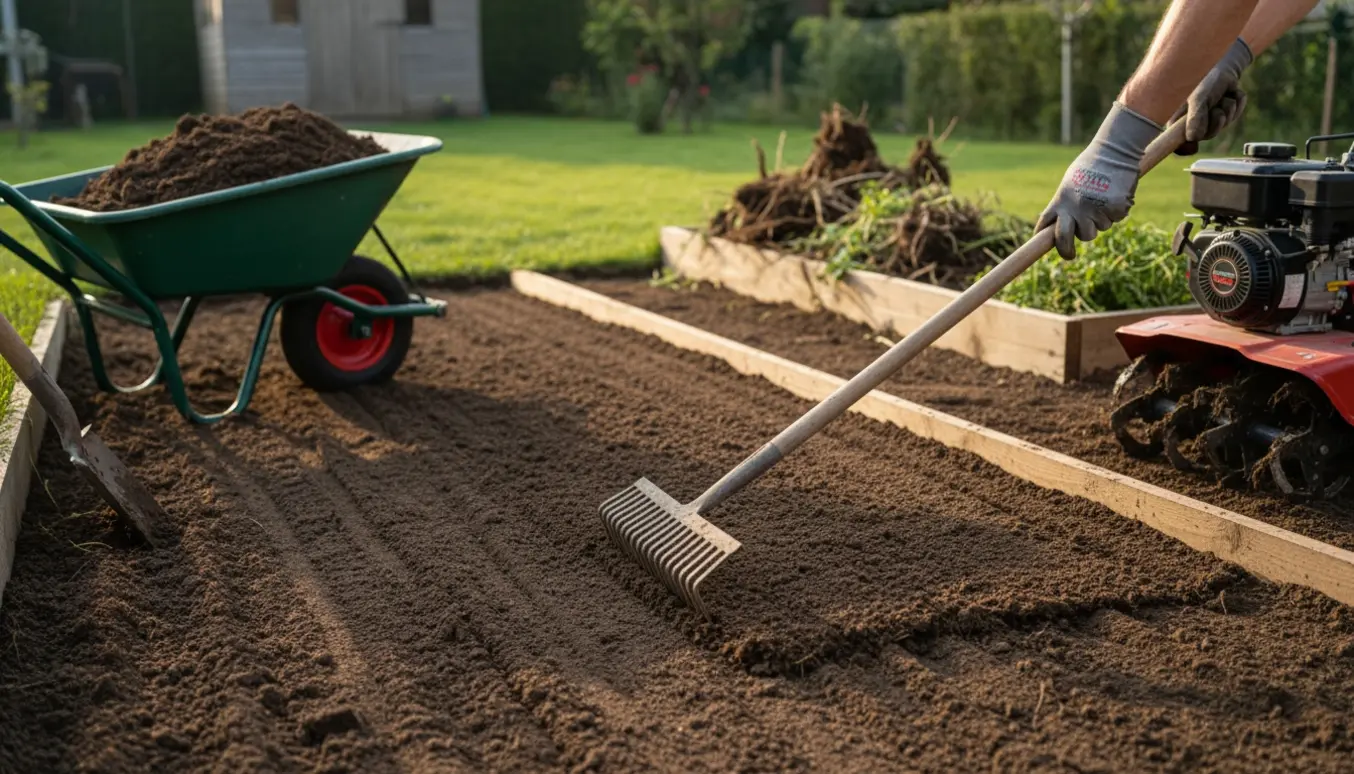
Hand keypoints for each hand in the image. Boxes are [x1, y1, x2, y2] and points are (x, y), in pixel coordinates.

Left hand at [1036, 102, 1162, 259]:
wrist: (1114, 150)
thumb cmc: (1092, 164)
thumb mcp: (1070, 183)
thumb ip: (1065, 203)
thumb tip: (1056, 224)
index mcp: (1060, 200)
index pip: (1045, 224)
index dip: (1042, 238)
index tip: (1041, 246)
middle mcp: (1075, 208)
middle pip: (1066, 240)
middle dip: (1065, 251)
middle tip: (1070, 256)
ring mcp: (1095, 211)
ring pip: (1096, 231)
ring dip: (1100, 221)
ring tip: (1103, 198)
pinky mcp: (1115, 210)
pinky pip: (1115, 220)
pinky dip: (1117, 211)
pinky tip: (1116, 193)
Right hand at [1173, 37, 1252, 156]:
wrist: (1221, 65)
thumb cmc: (1204, 79)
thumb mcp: (1199, 97)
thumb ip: (1196, 117)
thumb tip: (1193, 139)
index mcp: (1180, 121)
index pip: (1180, 144)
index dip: (1186, 147)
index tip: (1190, 145)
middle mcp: (1194, 122)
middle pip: (1209, 135)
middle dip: (1217, 120)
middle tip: (1215, 108)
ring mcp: (1211, 118)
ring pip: (1226, 124)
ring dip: (1229, 108)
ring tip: (1222, 96)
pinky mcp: (1227, 111)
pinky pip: (1237, 113)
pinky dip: (1238, 101)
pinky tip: (1231, 93)